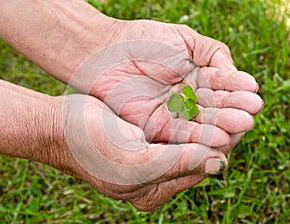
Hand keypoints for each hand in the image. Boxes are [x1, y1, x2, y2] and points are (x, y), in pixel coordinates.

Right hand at [56, 94, 228, 210]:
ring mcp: (150, 155)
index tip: (237, 125)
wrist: (59, 126)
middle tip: (240, 111)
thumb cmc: (91, 147)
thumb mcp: (135, 161)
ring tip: (228, 101)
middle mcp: (155, 175)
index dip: (219, 148)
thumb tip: (217, 163)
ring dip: (207, 120)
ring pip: (189, 138)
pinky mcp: (146, 136)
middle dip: (217, 133)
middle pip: (196, 155)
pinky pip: (175, 125)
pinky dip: (189, 113)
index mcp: (153, 190)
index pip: (197, 171)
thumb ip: (177, 163)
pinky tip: (201, 97)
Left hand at [70, 19, 262, 150]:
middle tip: (252, 112)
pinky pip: (183, 134)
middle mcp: (186, 97)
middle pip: (214, 106)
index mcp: (194, 76)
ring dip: (222, 124)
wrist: (106, 52)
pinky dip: (201, 137)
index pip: (220, 85)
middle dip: (233, 108)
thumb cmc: (144, 41)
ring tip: (243, 124)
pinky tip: (220, 136)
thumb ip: (214, 54)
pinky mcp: (158, 128)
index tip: (252, 90)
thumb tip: (235, 74)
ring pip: (202, 122)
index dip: (236, 88)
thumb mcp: (186, 40)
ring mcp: (173, 114)